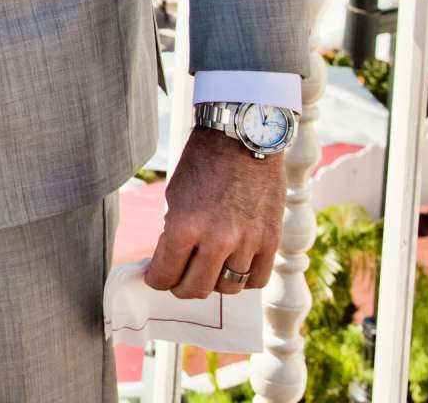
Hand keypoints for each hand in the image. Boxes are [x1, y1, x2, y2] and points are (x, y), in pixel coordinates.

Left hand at [144, 128, 285, 298]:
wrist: (243, 139)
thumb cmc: (203, 163)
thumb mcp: (175, 196)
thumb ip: (174, 232)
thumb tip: (171, 262)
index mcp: (184, 226)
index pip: (164, 275)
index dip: (157, 280)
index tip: (156, 278)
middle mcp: (216, 239)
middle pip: (195, 289)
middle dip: (181, 288)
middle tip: (178, 281)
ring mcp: (247, 242)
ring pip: (227, 288)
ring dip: (214, 283)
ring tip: (208, 270)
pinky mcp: (271, 241)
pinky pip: (257, 279)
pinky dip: (244, 279)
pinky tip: (235, 268)